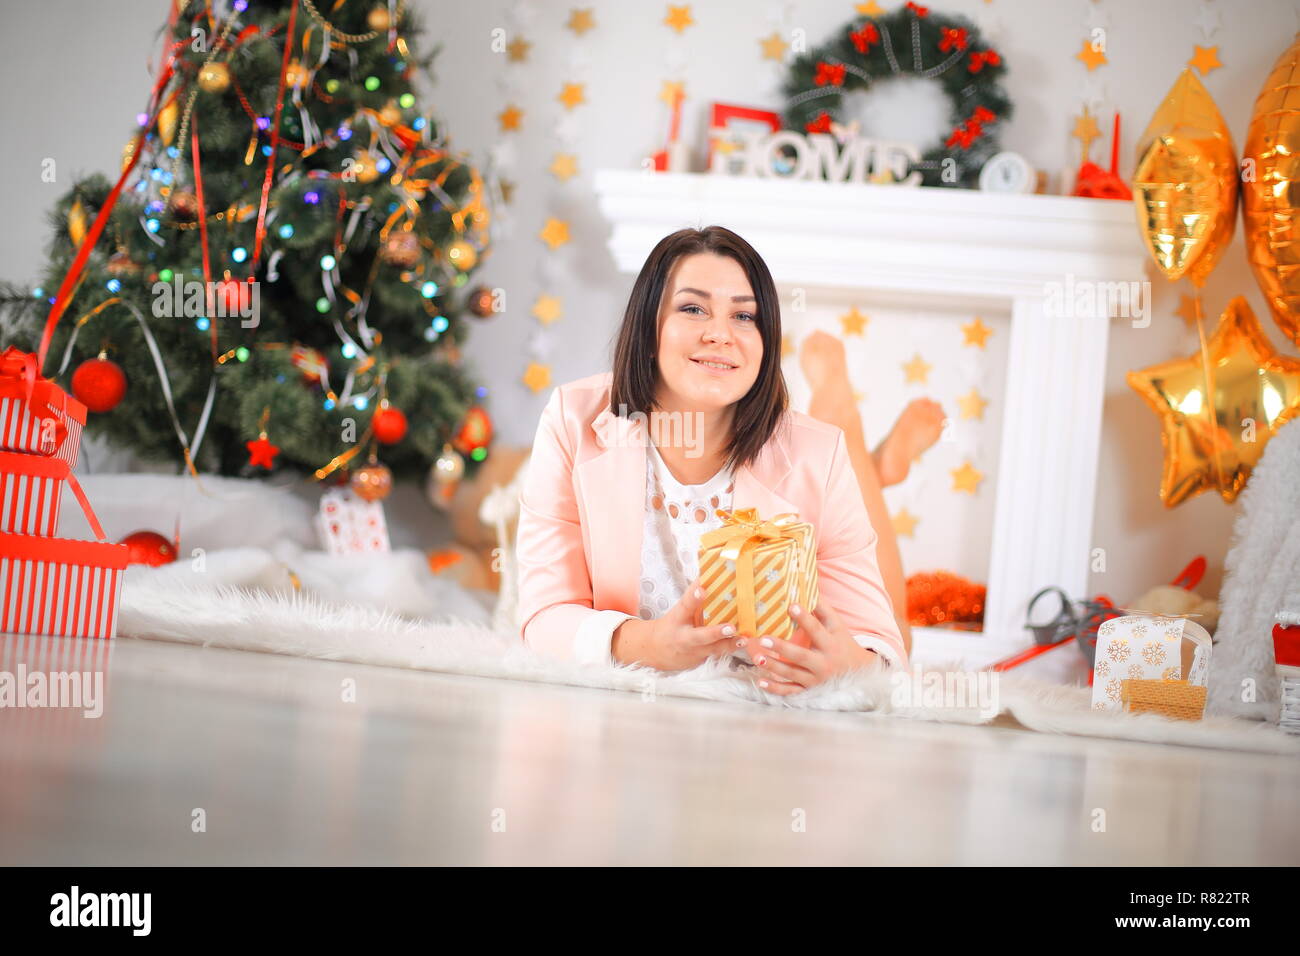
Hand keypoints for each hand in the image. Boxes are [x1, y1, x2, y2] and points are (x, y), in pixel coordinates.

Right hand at [612, 577, 738, 671]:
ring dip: (730, 645)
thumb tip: (706, 576)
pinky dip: (730, 650)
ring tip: (744, 640)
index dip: (694, 597)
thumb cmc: (672, 626)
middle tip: (730, 627)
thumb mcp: (678, 612)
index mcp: (678, 620)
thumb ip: (692, 598)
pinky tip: (745, 644)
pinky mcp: (703, 660)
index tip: (702, 588)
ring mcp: (695, 652)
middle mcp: (685, 637)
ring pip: (714, 649)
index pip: (685, 606)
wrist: (656, 652)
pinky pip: (718, 655)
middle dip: (716, 633)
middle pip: (701, 636)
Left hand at [740, 602, 880, 695]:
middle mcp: (823, 662)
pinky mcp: (809, 690)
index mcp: (830, 643)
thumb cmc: (842, 643)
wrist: (858, 673)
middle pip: (801, 656)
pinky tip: (760, 681)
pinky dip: (775, 688)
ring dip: (774, 666)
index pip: (817, 630)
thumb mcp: (837, 626)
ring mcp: (815, 679)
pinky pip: (790, 691)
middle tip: (764, 639)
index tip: (792, 606)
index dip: (805, 618)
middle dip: (782, 648)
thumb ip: (822, 609)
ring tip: (757, 658)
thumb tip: (806, 587)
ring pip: (792, 674)